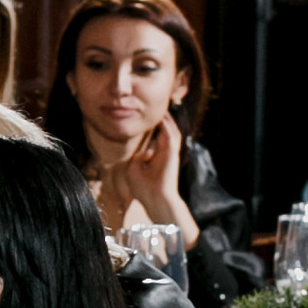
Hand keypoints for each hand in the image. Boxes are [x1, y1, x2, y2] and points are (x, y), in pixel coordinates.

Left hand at [100, 111, 196, 244]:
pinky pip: (172, 136)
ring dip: (167, 121)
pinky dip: (168, 126)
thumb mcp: (135, 168)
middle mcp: (166, 154)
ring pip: (172, 131)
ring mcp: (170, 154)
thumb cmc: (143, 188)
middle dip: (164, 120)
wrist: (154, 199)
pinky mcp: (172, 154)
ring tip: (162, 109)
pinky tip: (162, 118)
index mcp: (158, 157)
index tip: (147, 117)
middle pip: (167, 132)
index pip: (158, 138)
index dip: (155, 128)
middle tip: (157, 108)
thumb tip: (144, 150)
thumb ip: (138, 156)